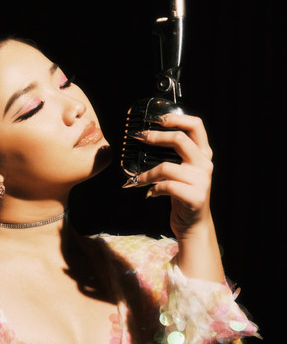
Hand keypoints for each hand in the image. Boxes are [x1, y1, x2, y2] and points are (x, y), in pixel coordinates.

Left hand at [130, 113, 213, 239]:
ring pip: (166, 167)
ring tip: (137, 180)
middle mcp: (204, 164)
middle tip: (140, 138)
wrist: (193, 225)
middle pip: (180, 139)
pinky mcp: (193, 196)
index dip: (177, 119)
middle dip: (156, 137)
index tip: (158, 119)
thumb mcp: (184, 173)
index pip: (196, 126)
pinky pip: (166, 186)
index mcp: (203, 155)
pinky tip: (150, 194)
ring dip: (146, 174)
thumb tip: (150, 140)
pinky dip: (153, 189)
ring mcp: (200, 180)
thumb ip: (177, 157)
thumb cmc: (183, 196)